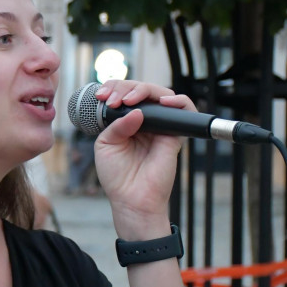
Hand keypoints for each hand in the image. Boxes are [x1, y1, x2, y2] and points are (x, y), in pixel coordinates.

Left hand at [91, 80, 194, 238]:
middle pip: (141, 90)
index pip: (124, 94)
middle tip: (114, 99)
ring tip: (130, 100)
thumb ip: (116, 124)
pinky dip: (177, 101)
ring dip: (144, 90)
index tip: (101, 96)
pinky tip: (162, 102)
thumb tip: (136, 110)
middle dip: (125, 87)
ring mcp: (160, 126)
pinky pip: (184, 109)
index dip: (114, 88)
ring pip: (161, 94)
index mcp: (126, 121)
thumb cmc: (117, 176)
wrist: (131, 199)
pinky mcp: (175, 134)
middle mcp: (144, 121)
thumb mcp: (106, 144)